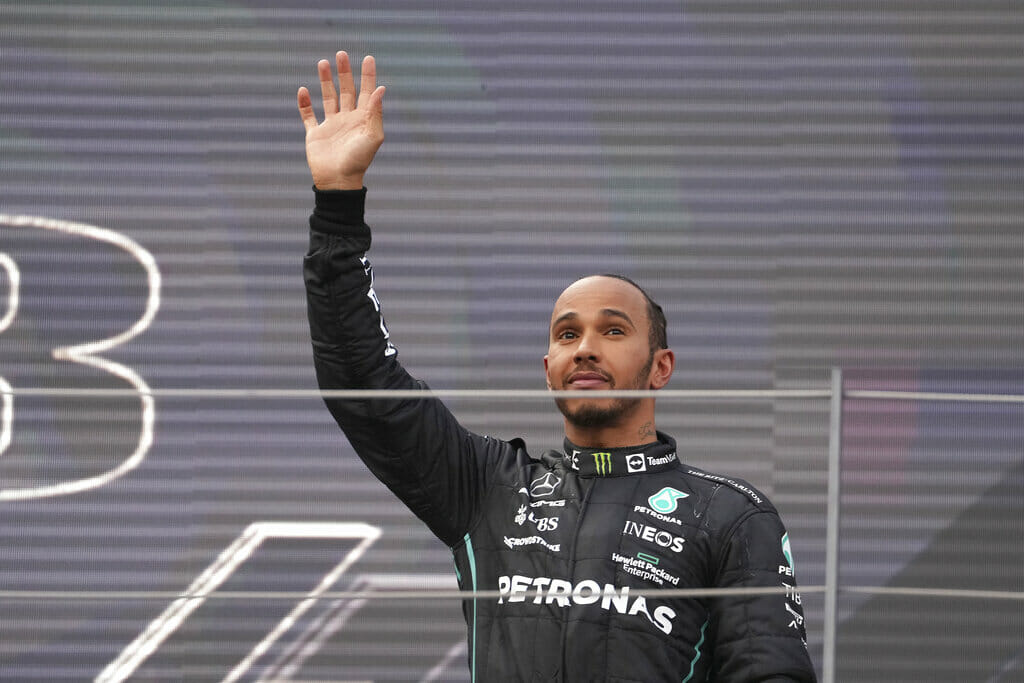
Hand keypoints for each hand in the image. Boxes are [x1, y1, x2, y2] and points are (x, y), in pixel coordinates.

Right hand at [297, 51, 384, 189]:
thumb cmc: (358, 161)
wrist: (338, 181)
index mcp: (363, 120)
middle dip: (345, 72)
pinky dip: (305, 104)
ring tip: (323, 62)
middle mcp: (347, 120)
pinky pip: (308, 116)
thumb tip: (380, 89)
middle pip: (347, 90)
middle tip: (342, 54)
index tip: (368, 58)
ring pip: (328, 98)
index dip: (368, 76)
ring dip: (326, 81)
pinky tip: (303, 90)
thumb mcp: (372, 136)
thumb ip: (375, 112)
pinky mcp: (315, 135)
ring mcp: (331, 126)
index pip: (367, 92)